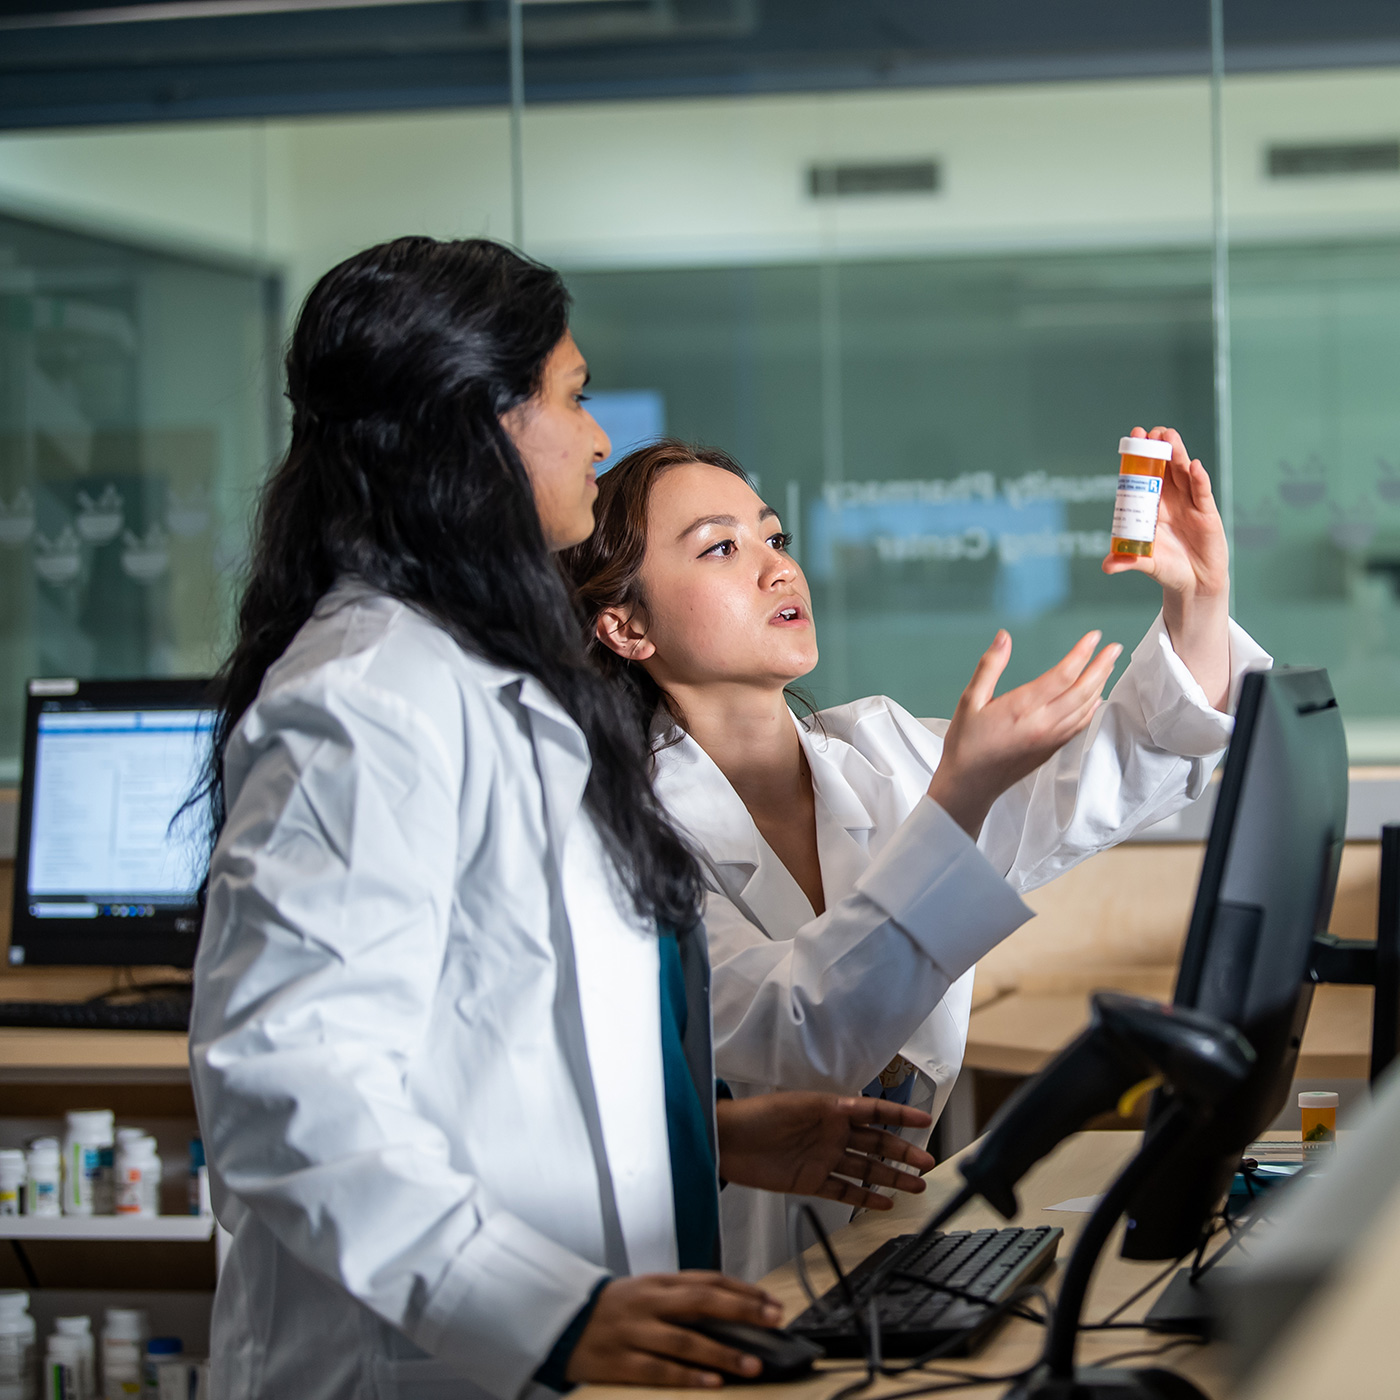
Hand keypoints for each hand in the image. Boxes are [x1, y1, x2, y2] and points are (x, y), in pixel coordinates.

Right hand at [565, 1273, 781, 1387]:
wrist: (563, 1321)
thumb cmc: (614, 1309)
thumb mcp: (647, 1292)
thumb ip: (682, 1299)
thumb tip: (731, 1312)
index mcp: (658, 1282)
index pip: (708, 1279)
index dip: (742, 1290)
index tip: (771, 1302)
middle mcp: (649, 1303)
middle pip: (701, 1302)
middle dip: (742, 1311)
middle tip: (773, 1321)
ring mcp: (634, 1332)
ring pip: (685, 1340)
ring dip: (722, 1352)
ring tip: (751, 1364)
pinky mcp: (621, 1362)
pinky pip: (659, 1370)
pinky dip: (688, 1377)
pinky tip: (712, 1383)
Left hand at [716, 1092, 933, 1209]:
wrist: (728, 1141)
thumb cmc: (759, 1115)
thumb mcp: (799, 1105)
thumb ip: (832, 1109)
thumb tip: (860, 1105)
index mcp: (832, 1110)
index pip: (873, 1111)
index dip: (899, 1115)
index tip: (925, 1120)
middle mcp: (832, 1135)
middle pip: (876, 1144)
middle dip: (903, 1152)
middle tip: (927, 1163)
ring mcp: (824, 1159)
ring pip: (866, 1169)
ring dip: (891, 1177)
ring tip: (916, 1186)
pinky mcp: (811, 1181)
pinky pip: (844, 1191)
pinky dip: (864, 1197)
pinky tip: (883, 1203)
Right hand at [927, 629, 1121, 837]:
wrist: (969, 785)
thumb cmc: (965, 743)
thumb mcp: (969, 700)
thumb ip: (989, 666)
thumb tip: (1004, 636)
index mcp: (1022, 707)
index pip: (1062, 675)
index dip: (1081, 654)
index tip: (1094, 636)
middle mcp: (1042, 723)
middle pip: (1083, 690)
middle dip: (1102, 666)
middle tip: (1114, 648)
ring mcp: (1050, 738)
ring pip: (1086, 707)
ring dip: (1100, 684)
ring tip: (1108, 666)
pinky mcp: (1051, 749)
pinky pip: (1080, 725)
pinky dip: (1092, 708)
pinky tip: (1095, 697)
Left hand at [1102, 426, 1230, 707]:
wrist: (1193, 584)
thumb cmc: (1167, 570)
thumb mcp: (1146, 564)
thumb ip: (1128, 562)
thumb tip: (1106, 566)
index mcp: (1151, 508)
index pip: (1144, 476)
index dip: (1140, 458)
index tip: (1133, 438)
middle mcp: (1170, 502)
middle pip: (1165, 469)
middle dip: (1158, 449)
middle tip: (1151, 431)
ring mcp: (1190, 505)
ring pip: (1183, 474)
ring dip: (1178, 455)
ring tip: (1169, 437)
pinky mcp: (1207, 513)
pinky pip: (1202, 492)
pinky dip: (1199, 479)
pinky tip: (1194, 466)